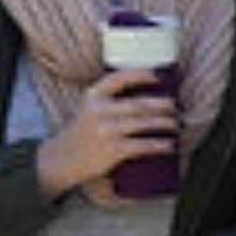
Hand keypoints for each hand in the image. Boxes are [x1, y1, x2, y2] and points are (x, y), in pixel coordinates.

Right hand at [35, 68, 181, 204]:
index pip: (118, 79)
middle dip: (162, 105)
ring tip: (175, 124)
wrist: (61, 160)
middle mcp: (98, 111)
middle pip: (139, 104)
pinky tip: (169, 145)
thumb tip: (143, 95)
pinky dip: (159, 145)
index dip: (141, 75)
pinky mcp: (113, 150)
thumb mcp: (88, 109)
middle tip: (174, 107)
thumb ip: (107, 100)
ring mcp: (106, 131)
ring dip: (165, 123)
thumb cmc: (81, 133)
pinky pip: (142, 145)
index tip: (158, 76)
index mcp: (92, 97)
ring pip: (144, 123)